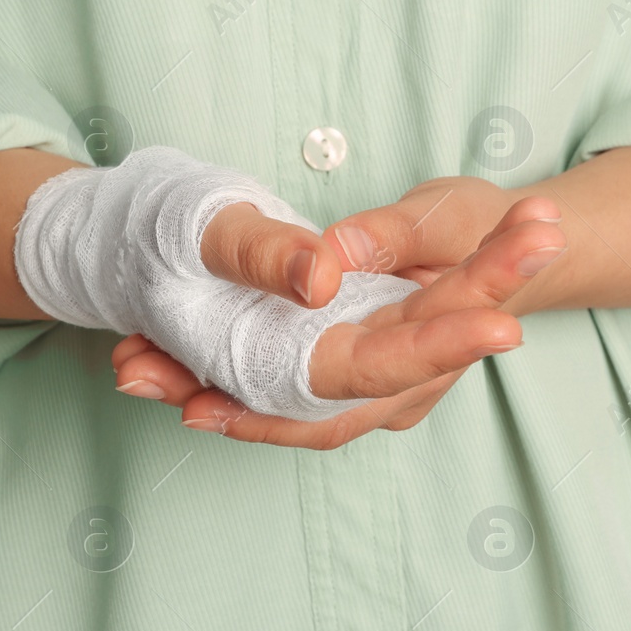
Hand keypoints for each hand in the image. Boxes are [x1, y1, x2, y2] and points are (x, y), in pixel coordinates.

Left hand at [112, 194, 563, 447]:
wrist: (500, 248)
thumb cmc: (474, 225)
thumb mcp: (439, 214)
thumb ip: (388, 239)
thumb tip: (322, 266)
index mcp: (433, 351)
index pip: (353, 386)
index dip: (269, 405)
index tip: (195, 404)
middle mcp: (400, 391)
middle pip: (302, 417)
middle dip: (215, 401)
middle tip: (136, 374)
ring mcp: (372, 392)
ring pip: (285, 410)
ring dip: (206, 392)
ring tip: (130, 366)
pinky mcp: (343, 376)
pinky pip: (283, 392)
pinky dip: (223, 382)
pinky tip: (157, 360)